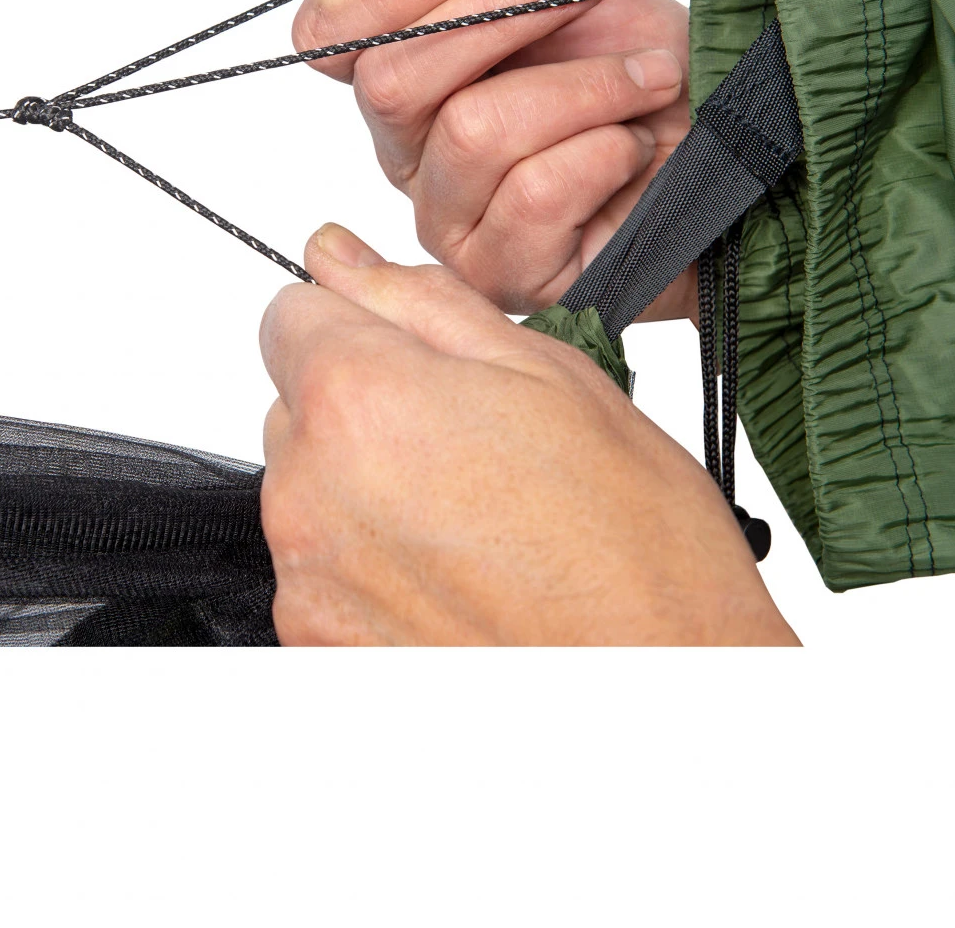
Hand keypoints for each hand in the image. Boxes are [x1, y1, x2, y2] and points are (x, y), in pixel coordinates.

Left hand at [259, 223, 796, 645]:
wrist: (666, 699)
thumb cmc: (633, 552)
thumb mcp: (548, 375)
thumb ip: (418, 301)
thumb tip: (338, 256)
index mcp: (359, 399)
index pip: (289, 313)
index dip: (357, 326)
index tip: (409, 359)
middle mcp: (309, 490)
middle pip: (296, 406)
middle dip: (364, 410)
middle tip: (470, 449)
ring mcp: (308, 580)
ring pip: (308, 490)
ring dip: (368, 492)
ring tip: (475, 526)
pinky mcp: (317, 649)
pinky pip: (319, 573)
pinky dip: (370, 570)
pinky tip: (455, 583)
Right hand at [292, 0, 694, 318]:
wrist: (736, 144)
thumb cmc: (649, 70)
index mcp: (408, 80)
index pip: (326, 37)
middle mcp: (411, 154)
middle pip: (390, 81)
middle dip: (498, 16)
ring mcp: (452, 220)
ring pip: (472, 132)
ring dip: (582, 86)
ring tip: (649, 77)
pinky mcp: (505, 274)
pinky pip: (532, 192)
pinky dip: (602, 150)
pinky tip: (633, 151)